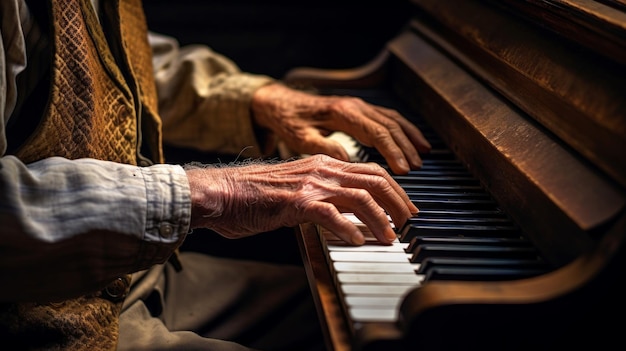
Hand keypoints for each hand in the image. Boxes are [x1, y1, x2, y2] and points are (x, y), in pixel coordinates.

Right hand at [185, 155, 417, 244]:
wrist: (219, 193)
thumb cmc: (251, 194)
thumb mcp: (294, 187)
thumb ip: (319, 193)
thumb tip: (342, 213)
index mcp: (322, 163)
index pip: (370, 171)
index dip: (394, 189)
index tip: (405, 208)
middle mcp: (321, 169)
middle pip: (374, 179)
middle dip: (398, 202)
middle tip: (409, 222)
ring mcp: (309, 184)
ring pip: (360, 197)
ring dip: (381, 219)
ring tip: (390, 238)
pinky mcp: (295, 203)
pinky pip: (331, 215)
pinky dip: (349, 229)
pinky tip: (357, 241)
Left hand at [251, 83, 430, 173]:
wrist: (281, 104)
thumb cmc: (289, 122)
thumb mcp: (300, 138)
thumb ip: (324, 148)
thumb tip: (347, 161)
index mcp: (342, 113)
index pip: (375, 132)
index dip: (392, 151)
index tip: (403, 169)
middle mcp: (355, 106)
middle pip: (389, 125)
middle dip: (405, 147)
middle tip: (416, 168)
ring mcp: (359, 105)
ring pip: (392, 119)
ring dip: (409, 137)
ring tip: (422, 156)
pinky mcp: (360, 109)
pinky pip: (387, 117)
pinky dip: (403, 129)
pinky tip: (413, 141)